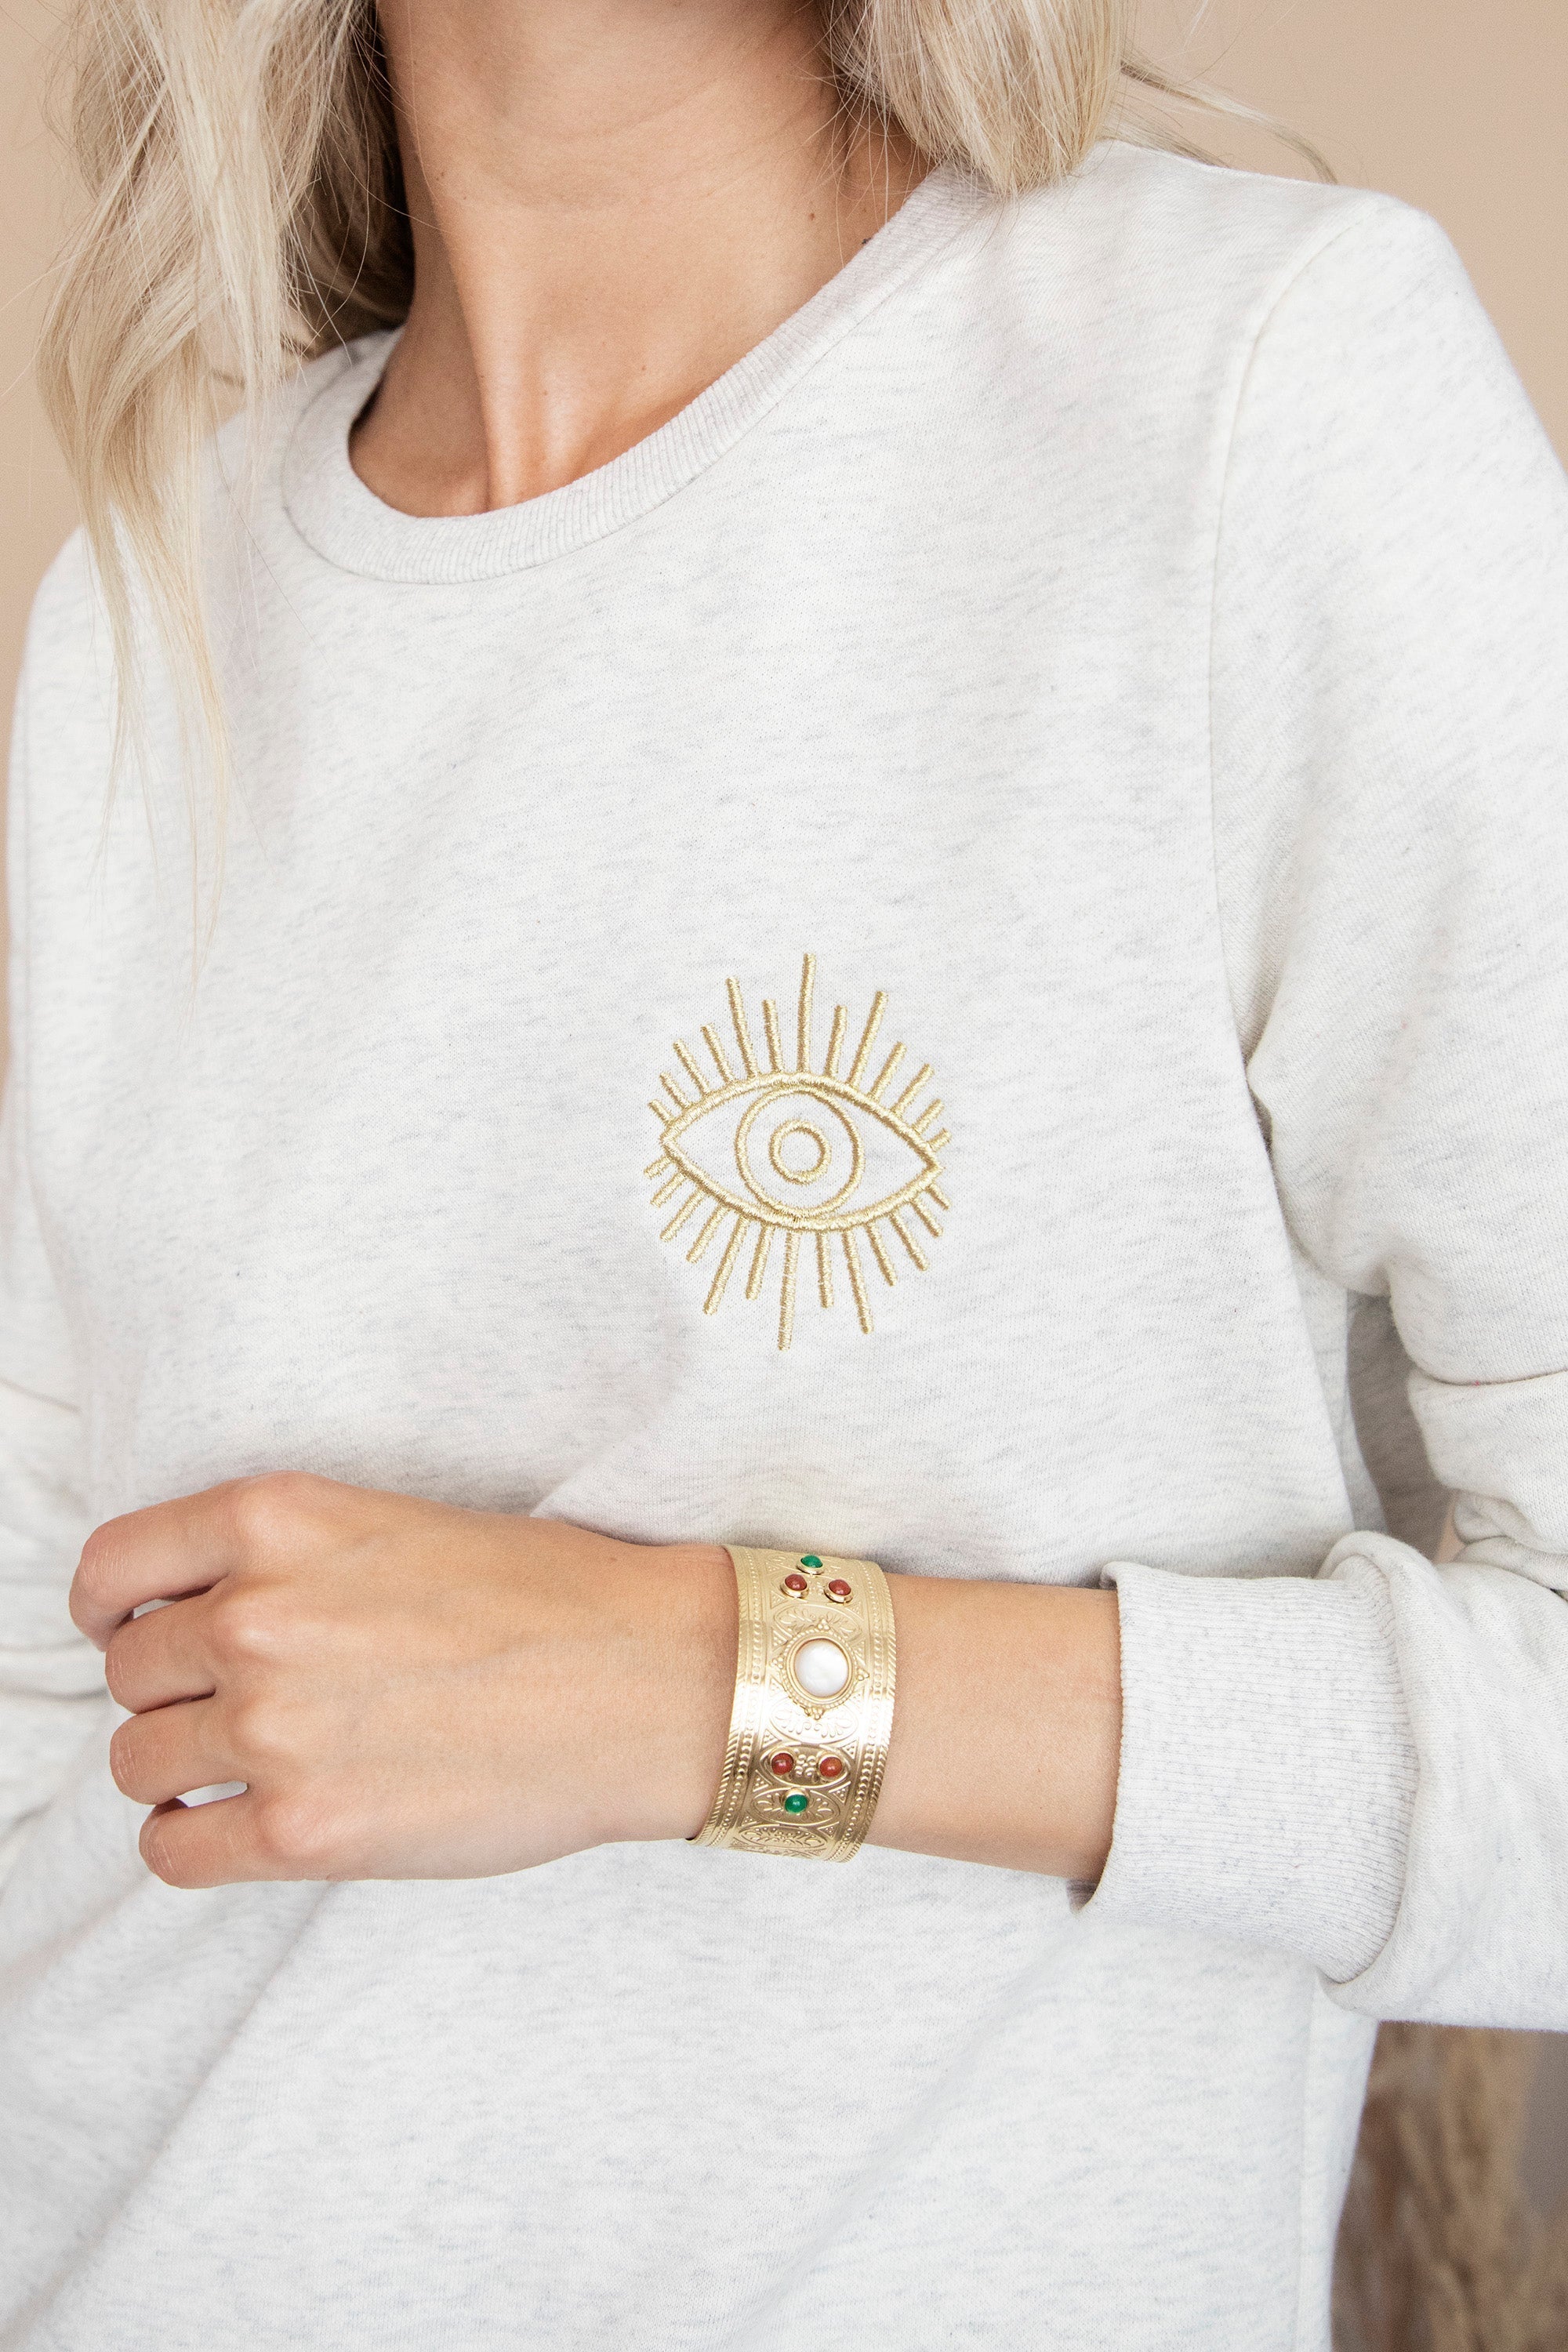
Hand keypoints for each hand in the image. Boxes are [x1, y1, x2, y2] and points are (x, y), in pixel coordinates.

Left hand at [70, 1473, 735, 1889]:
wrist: (647, 1681)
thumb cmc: (546, 1596)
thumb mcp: (393, 1520)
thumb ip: (282, 1561)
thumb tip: (196, 1618)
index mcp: (276, 1519)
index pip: (112, 1569)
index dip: (111, 1609)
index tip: (128, 1630)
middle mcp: (255, 1616)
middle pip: (127, 1674)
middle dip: (171, 1691)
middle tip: (239, 1703)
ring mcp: (272, 1727)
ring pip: (136, 1763)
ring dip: (178, 1769)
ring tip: (248, 1768)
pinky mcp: (303, 1829)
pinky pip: (173, 1850)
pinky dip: (191, 1842)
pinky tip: (241, 1829)